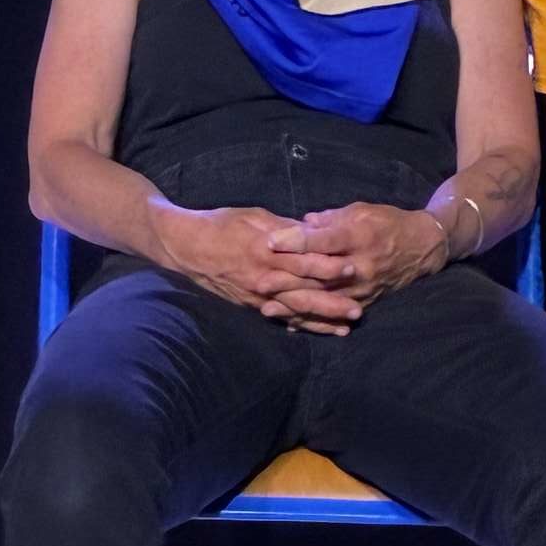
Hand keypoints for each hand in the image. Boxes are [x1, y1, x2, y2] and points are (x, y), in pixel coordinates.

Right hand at [151, 202, 359, 334]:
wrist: (185, 247)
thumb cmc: (221, 224)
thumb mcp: (256, 216)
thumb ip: (286, 227)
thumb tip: (314, 230)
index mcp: (267, 251)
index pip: (304, 261)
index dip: (329, 265)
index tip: (353, 268)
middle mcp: (264, 277)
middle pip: (304, 292)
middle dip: (332, 302)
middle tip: (359, 310)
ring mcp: (256, 295)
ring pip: (294, 310)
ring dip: (321, 320)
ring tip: (346, 327)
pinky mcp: (250, 304)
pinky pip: (278, 317)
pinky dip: (299, 324)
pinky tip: (317, 330)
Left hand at [259, 203, 447, 325]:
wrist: (422, 247)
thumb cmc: (388, 222)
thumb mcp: (362, 210)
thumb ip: (331, 218)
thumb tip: (303, 223)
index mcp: (359, 236)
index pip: (323, 241)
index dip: (295, 241)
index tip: (270, 241)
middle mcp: (360, 265)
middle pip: (318, 274)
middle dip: (287, 278)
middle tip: (258, 280)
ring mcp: (362, 288)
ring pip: (323, 300)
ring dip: (294, 305)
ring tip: (266, 308)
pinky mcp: (365, 301)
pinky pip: (334, 313)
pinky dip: (312, 319)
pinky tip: (291, 323)